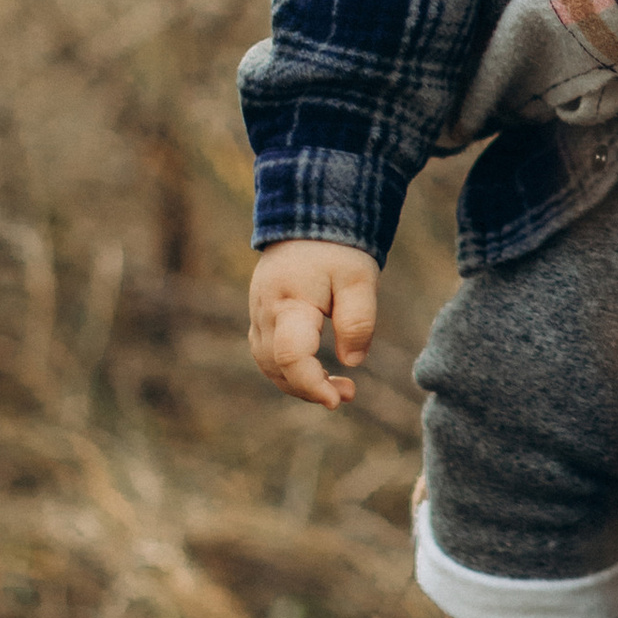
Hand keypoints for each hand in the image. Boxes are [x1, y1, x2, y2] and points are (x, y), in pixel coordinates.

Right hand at [248, 239, 377, 408]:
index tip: (338, 400)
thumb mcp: (359, 279)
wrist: (310, 216)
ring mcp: (259, 315)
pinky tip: (318, 373)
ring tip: (340, 389)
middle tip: (348, 394)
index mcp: (287, 302)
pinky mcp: (263, 316)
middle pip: (276, 368)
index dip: (311, 384)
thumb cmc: (338, 247)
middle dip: (310, 388)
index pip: (290, 356)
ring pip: (269, 365)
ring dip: (299, 383)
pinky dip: (290, 371)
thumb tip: (352, 362)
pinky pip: (269, 354)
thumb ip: (357, 320)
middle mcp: (265, 313)